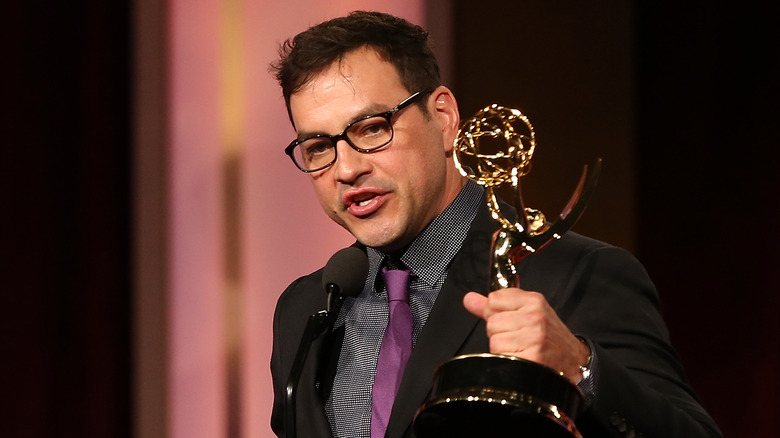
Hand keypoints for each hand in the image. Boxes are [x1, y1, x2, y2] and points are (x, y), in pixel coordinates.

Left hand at [463, 289, 589, 383]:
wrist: (574, 361)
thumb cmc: (549, 337)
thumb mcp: (527, 312)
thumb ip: (496, 306)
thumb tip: (469, 299)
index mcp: (533, 301)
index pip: (494, 299)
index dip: (496, 313)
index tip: (509, 320)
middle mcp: (535, 316)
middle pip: (492, 322)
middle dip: (500, 333)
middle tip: (518, 339)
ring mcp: (534, 337)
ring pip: (495, 341)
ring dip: (503, 349)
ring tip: (521, 350)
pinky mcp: (532, 357)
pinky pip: (501, 356)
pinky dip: (507, 361)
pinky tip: (521, 360)